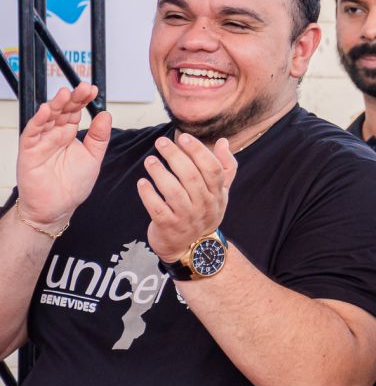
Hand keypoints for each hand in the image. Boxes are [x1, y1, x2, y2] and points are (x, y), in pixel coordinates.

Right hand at [14, 84, 111, 230]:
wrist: (57, 207)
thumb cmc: (73, 184)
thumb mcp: (93, 157)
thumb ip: (99, 136)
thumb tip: (106, 114)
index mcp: (70, 134)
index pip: (76, 111)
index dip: (84, 100)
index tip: (94, 90)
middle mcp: (55, 134)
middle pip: (62, 110)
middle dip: (73, 98)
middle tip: (84, 88)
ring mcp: (41, 141)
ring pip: (47, 117)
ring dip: (55, 104)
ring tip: (66, 94)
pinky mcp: (29, 150)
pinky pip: (32, 132)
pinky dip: (38, 121)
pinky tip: (46, 111)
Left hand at [140, 134, 236, 261]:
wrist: (194, 248)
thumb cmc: (205, 213)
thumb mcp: (220, 192)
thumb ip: (225, 166)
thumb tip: (222, 141)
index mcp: (217, 193)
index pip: (212, 169)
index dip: (198, 151)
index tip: (183, 137)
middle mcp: (204, 205)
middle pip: (191, 177)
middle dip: (175, 156)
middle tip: (161, 143)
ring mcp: (187, 217)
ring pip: (174, 192)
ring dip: (160, 174)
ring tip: (150, 160)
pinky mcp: (169, 227)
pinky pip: (157, 209)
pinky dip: (148, 195)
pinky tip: (142, 183)